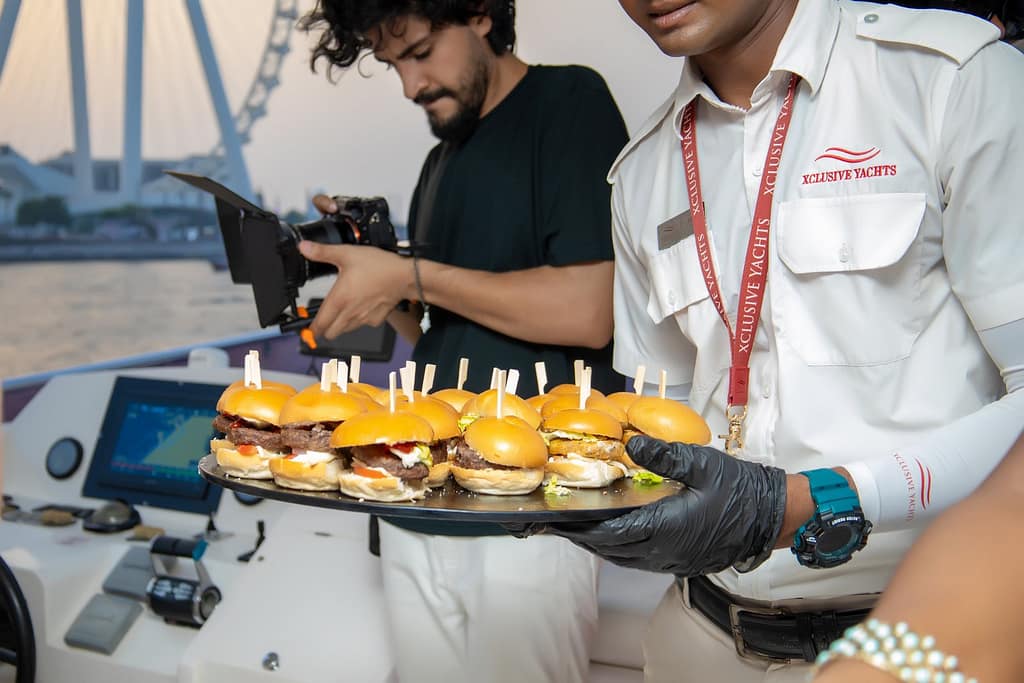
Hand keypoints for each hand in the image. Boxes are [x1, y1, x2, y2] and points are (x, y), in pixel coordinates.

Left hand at [299, 238, 412, 339]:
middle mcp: (350, 313)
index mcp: (339, 299)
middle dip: (325, 329)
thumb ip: (323, 252)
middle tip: (323, 320)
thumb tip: (304, 247)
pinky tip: (361, 308)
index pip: (319, 324)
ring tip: (342, 311)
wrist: (405, 276)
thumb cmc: (379, 266)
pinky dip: (359, 320)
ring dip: (340, 325)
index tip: (308, 329)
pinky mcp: (376, 320)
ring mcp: (363, 318)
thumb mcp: (347, 253)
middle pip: (331, 333)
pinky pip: (363, 325)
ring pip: (346, 330)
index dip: (311, 329)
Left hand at [537, 436, 787, 575]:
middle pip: (611, 550)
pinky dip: (619, 549)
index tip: (558, 521)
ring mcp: (673, 560)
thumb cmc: (740, 489)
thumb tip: (630, 446)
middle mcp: (665, 551)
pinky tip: (613, 534)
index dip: (581, 529)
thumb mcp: (702, 463)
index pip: (611, 534)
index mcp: (666, 528)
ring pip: (624, 558)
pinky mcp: (681, 561)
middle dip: (583, 537)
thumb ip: (664, 456)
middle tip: (557, 524)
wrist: (773, 516)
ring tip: (578, 528)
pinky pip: (639, 560)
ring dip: (599, 545)